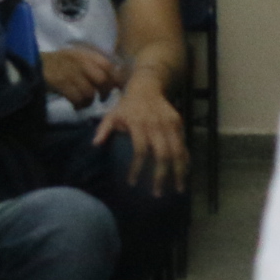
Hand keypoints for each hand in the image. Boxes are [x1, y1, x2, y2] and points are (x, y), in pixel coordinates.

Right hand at [43, 42, 119, 108]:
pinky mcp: (61, 83)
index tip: (118, 88)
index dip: (117, 78)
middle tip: (102, 98)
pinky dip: (79, 105)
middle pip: (102, 80)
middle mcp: (80, 61)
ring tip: (84, 103)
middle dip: (104, 92)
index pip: (109, 65)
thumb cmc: (57, 63)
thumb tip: (112, 79)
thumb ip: (92, 64)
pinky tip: (76, 106)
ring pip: (90, 92)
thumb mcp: (76, 57)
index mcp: (86, 54)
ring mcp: (71, 72)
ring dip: (89, 101)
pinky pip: (77, 98)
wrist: (34, 66)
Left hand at [95, 72, 189, 193]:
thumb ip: (104, 129)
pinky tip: (183, 174)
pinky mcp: (178, 123)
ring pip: (177, 151)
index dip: (137, 168)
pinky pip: (183, 145)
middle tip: (157, 193)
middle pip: (162, 154)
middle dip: (160, 176)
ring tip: (177, 189)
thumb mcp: (112, 114)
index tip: (132, 183)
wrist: (147, 86)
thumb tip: (95, 145)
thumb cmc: (126, 105)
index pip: (140, 150)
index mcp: (138, 124)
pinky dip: (184, 160)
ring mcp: (169, 124)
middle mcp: (156, 125)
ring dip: (178, 172)